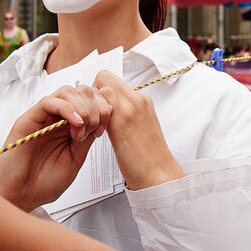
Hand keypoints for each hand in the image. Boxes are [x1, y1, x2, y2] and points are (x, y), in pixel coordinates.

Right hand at [0, 85, 111, 211]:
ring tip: (81, 129)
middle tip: (93, 130)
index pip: (91, 100)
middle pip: (82, 91)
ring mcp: (43, 117)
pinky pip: (49, 101)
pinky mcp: (28, 119)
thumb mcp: (75, 160)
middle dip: (96, 107)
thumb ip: (87, 138)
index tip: (102, 129)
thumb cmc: (43, 183)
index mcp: (69, 126)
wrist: (19, 197)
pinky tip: (75, 124)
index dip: (103, 108)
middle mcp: (57, 118)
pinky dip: (67, 108)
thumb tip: (101, 118)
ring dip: (83, 107)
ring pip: (67, 91)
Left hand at [93, 71, 183, 190]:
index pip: (112, 80)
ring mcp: (130, 107)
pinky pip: (100, 103)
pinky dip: (92, 115)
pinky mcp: (122, 120)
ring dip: (91, 103)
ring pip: (100, 87)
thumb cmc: (148, 156)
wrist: (158, 173)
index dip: (100, 91)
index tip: (98, 108)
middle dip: (92, 93)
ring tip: (94, 125)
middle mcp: (137, 99)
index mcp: (143, 100)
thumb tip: (110, 110)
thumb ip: (127, 114)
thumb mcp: (141, 127)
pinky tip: (96, 133)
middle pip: (104, 77)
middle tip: (92, 114)